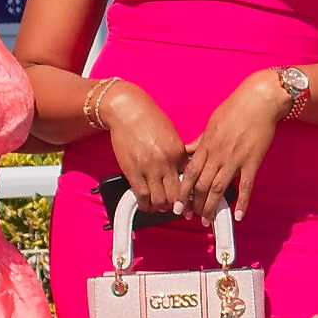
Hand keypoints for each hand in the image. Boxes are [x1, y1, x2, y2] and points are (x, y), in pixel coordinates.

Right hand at [101, 83, 187, 212]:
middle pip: (177, 196)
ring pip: (160, 200)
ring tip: (158, 206)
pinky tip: (145, 204)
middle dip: (176, 205)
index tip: (188, 201)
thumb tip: (183, 172)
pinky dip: (145, 204)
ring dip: (160, 207)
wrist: (127, 110)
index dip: (190, 195)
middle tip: (174, 208)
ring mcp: (149, 168)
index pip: (189, 182)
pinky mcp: (132, 171)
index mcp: (179, 153)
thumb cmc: (150, 119)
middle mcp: (166, 162)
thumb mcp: (172, 136)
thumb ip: (178, 155)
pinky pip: (142, 195)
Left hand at [178, 72, 285, 221]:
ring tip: (207, 220)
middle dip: (195, 204)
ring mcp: (235, 159)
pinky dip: (242, 202)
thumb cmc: (236, 108)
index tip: (178, 205)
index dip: (182, 192)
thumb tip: (186, 151)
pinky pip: (246, 186)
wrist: (259, 100)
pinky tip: (238, 215)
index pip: (190, 173)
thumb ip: (200, 141)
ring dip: (211, 206)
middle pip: (201, 184)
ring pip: (218, 188)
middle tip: (191, 217)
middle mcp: (218, 154)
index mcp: (207, 145)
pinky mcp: (252, 162)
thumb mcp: (212, 122)